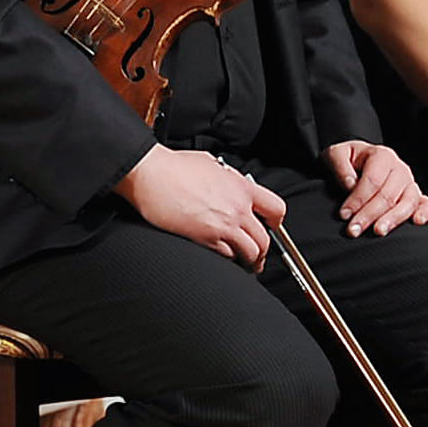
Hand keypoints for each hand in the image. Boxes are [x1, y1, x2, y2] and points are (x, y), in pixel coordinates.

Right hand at [122, 146, 287, 265]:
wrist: (151, 174)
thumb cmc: (174, 166)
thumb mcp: (211, 163)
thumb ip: (227, 177)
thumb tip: (229, 182)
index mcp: (241, 187)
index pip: (276, 210)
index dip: (276, 223)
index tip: (271, 228)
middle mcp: (237, 208)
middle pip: (265, 239)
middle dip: (263, 250)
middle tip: (258, 255)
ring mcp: (222, 226)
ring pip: (250, 253)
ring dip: (249, 260)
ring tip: (245, 263)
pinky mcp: (205, 239)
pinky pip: (227, 256)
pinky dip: (228, 259)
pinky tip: (224, 256)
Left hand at [326, 140, 427, 237]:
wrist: (358, 160)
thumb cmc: (348, 160)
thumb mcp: (336, 154)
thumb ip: (340, 166)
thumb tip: (350, 184)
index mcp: (382, 155)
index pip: (373, 180)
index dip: (358, 199)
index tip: (344, 214)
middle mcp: (399, 168)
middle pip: (388, 194)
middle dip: (369, 215)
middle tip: (353, 230)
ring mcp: (409, 183)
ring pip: (407, 202)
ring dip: (392, 219)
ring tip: (378, 232)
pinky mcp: (416, 196)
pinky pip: (427, 204)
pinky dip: (425, 213)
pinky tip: (416, 222)